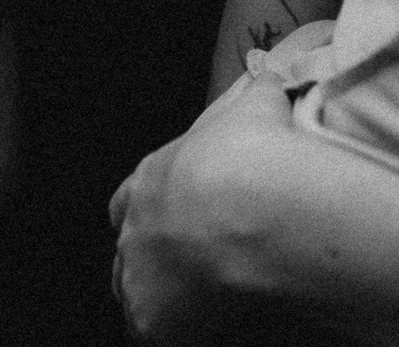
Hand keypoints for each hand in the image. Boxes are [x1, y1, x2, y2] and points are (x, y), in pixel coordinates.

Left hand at [109, 75, 295, 343]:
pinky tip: (213, 331)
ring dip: (162, 301)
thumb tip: (270, 78)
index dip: (151, 210)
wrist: (250, 203)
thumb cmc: (251, 150)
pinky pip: (157, 334)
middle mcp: (134, 231)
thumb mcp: (256, 105)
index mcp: (150, 179)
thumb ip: (257, 95)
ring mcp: (138, 279)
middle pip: (129, 253)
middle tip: (192, 269)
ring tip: (204, 307)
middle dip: (153, 260)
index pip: (128, 200)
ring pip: (136, 297)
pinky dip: (180, 334)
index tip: (174, 218)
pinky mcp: (152, 322)